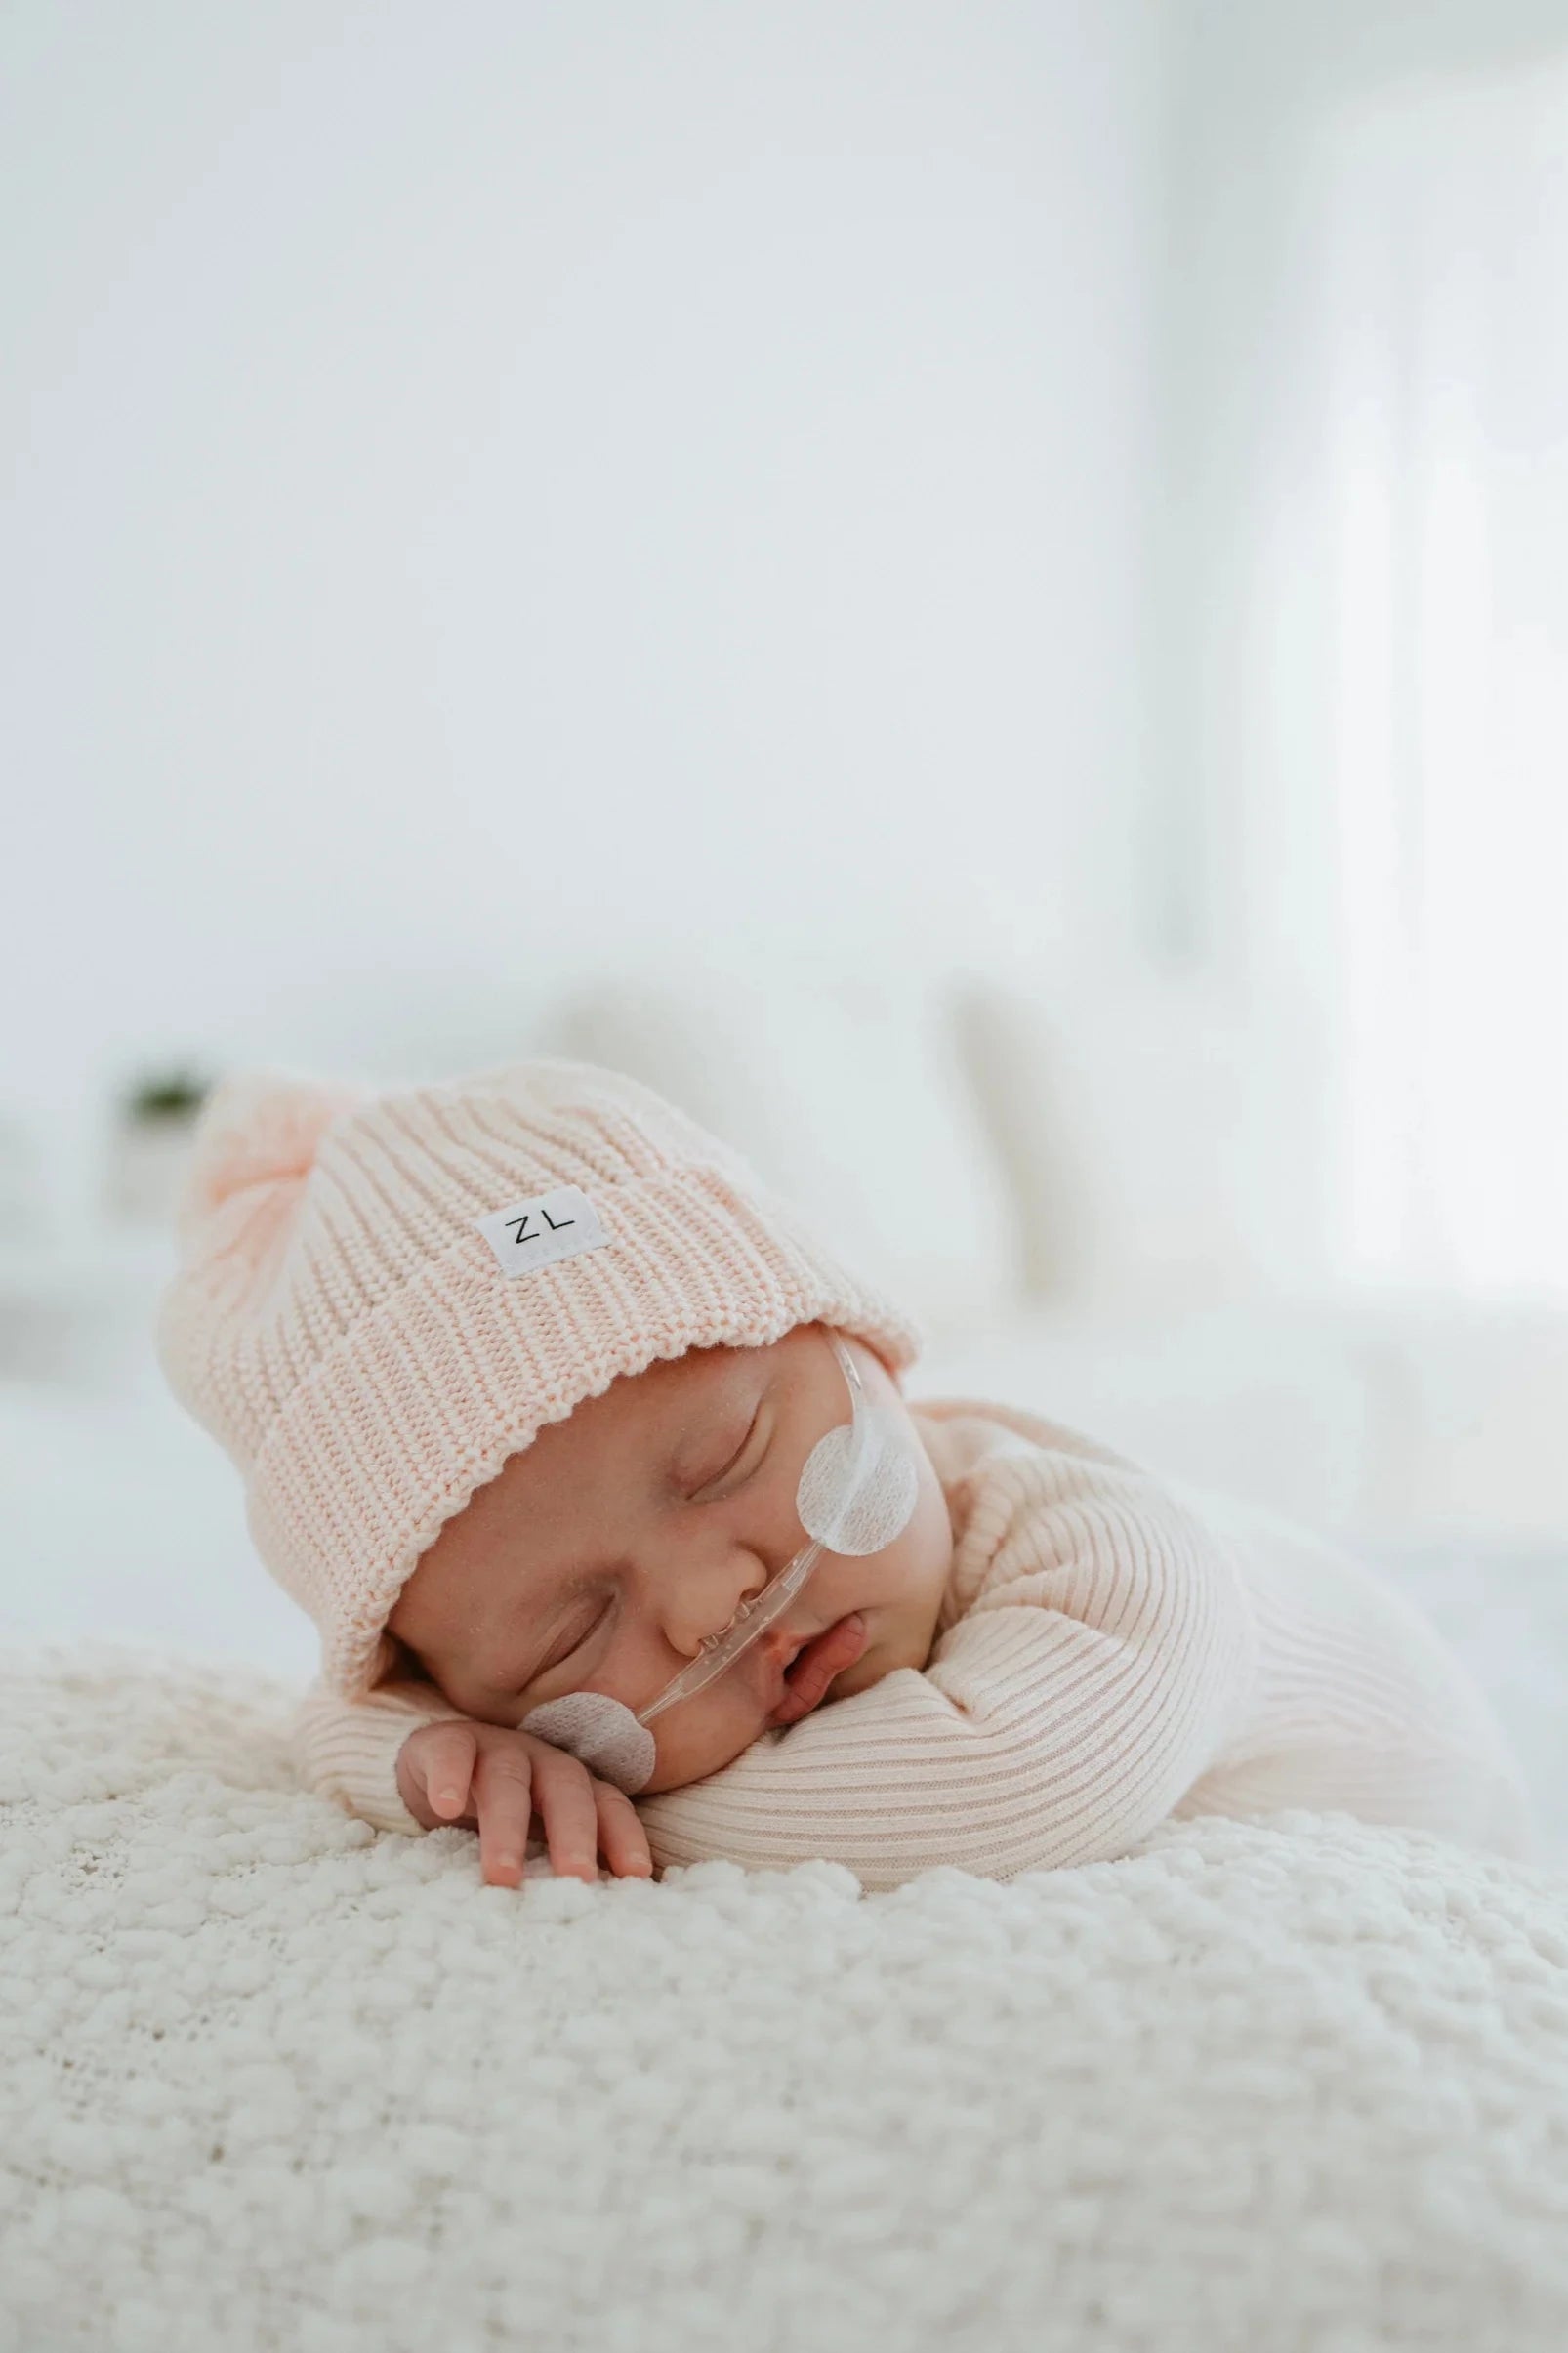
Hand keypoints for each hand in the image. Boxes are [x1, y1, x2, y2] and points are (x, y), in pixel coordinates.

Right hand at [396, 1720, 653, 1889]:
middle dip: (574, 1833)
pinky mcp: (446, 1742)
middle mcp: (540, 1762)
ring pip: (507, 1780)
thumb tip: (593, 1926)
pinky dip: (450, 1777)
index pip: (608, 1804)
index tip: (636, 1876)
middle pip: (565, 1789)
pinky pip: (451, 1754)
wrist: (434, 1772)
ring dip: (507, 1826)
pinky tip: (444, 1806)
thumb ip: (560, 1867)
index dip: (623, 1835)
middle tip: (577, 1878)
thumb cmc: (497, 1816)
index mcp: (571, 1786)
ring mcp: (495, 1748)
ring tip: (502, 1875)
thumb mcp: (534, 1841)